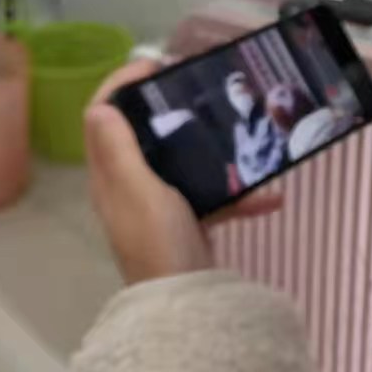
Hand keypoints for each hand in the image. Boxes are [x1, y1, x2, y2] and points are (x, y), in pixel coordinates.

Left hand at [85, 61, 283, 284]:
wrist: (186, 307)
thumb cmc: (158, 242)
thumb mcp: (138, 191)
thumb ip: (119, 151)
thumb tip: (100, 106)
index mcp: (110, 176)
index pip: (102, 117)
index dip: (121, 84)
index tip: (156, 64)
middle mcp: (129, 186)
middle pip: (141, 131)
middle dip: (166, 104)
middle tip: (197, 85)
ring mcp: (159, 205)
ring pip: (179, 159)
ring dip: (208, 143)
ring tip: (236, 125)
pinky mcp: (187, 222)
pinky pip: (214, 196)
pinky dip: (241, 194)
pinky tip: (272, 196)